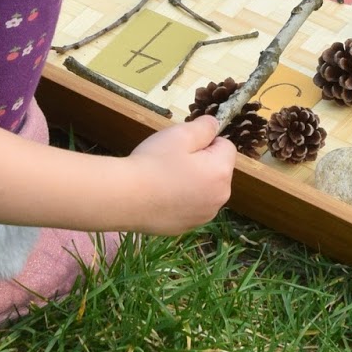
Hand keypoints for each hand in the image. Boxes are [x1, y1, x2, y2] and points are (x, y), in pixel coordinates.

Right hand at [126, 116, 235, 234]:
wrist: (125, 199)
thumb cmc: (154, 162)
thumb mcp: (180, 134)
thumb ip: (203, 127)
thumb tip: (214, 124)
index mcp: (221, 173)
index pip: (226, 146)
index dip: (205, 141)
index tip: (183, 145)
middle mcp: (219, 198)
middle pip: (217, 170)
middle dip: (201, 162)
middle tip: (172, 160)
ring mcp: (203, 216)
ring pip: (204, 189)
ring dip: (192, 182)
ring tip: (164, 178)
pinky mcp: (187, 227)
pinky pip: (190, 206)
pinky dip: (181, 200)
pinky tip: (160, 196)